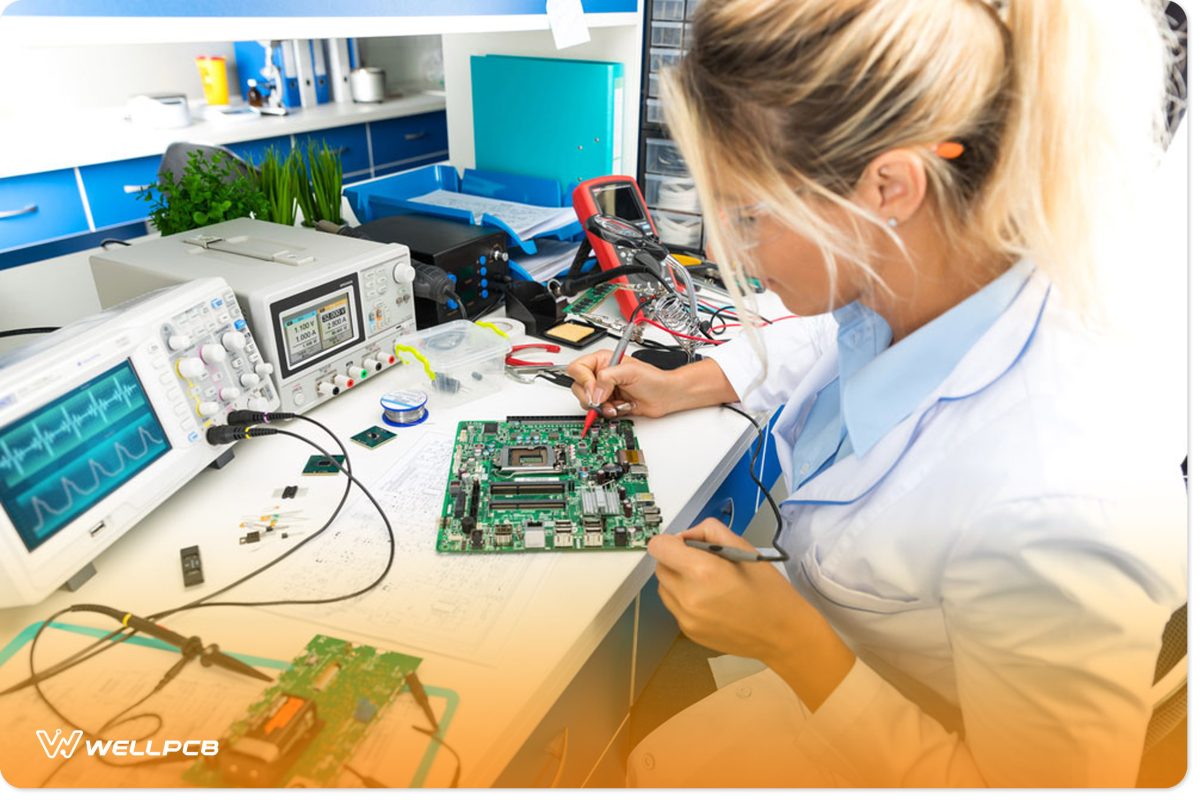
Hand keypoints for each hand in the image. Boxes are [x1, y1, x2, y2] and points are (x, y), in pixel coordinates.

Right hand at [565, 350, 676, 418]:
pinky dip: (607, 413)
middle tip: (602, 400)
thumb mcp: (629, 371)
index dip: (584, 381)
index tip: (595, 390)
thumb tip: (595, 392)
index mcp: (602, 361)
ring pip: (586, 402)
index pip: (578, 369)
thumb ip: (607, 378)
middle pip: (578, 387)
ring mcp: (604, 391)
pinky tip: (618, 408)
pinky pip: (598, 412)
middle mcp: (601, 375)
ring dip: (600, 407)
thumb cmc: (654, 380)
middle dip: (590, 397)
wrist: (665, 396)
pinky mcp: (609, 404)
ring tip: (614, 405)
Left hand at [647, 519, 832, 664]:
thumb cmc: (768, 589)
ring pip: (664, 588)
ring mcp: (686, 618)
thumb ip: (709, 531)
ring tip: (707, 583)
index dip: (671, 542)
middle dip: (675, 560)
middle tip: (702, 563)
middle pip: (660, 567)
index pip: (658, 547)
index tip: (687, 545)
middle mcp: (687, 596)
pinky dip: (685, 600)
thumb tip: (686, 536)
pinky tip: (711, 602)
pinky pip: (675, 607)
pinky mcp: (688, 632)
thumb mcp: (743, 547)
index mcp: (702, 571)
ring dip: (677, 580)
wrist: (782, 634)